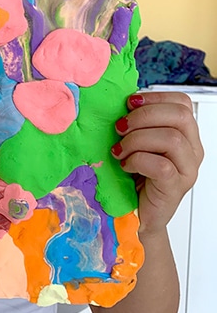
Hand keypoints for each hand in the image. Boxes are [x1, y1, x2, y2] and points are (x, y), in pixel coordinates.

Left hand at [111, 91, 203, 234]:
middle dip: (143, 116)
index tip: (128, 103)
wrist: (135, 215)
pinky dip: (138, 160)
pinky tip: (125, 165)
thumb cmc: (134, 178)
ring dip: (137, 140)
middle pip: (179, 116)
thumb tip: (122, 101)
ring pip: (172, 138)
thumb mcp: (137, 143)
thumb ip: (138, 124)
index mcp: (185, 135)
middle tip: (120, 128)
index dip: (154, 97)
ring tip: (120, 151)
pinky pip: (162, 165)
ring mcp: (187, 170)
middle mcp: (192, 150)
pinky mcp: (175, 188)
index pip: (182, 103)